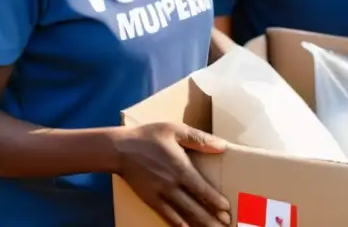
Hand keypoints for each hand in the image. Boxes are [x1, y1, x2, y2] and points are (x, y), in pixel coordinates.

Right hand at [114, 122, 230, 226]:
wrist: (120, 149)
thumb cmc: (150, 136)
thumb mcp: (176, 130)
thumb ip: (200, 139)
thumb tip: (222, 146)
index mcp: (181, 168)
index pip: (202, 189)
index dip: (215, 201)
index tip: (227, 209)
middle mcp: (172, 185)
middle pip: (195, 207)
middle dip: (211, 218)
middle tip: (226, 225)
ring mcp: (160, 195)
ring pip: (183, 215)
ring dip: (198, 224)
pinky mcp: (150, 200)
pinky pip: (166, 216)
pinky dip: (178, 225)